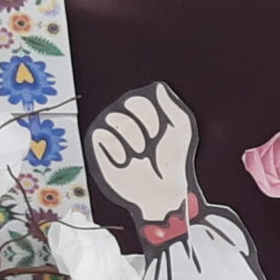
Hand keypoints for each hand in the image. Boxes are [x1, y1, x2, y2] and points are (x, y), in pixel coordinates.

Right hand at [88, 83, 198, 226]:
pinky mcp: (99, 148)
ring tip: (140, 154)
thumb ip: (172, 107)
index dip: (150, 116)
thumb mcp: (181, 131)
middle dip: (142, 127)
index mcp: (142, 112)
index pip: (138, 99)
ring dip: (132, 139)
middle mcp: (124, 118)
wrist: (161, 192)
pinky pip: (101, 134)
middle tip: (150, 145)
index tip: (160, 133)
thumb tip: (158, 87)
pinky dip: (117, 149)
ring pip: (113, 118)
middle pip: (125, 106)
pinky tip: (126, 160)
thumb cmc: (172, 162)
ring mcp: (110, 132)